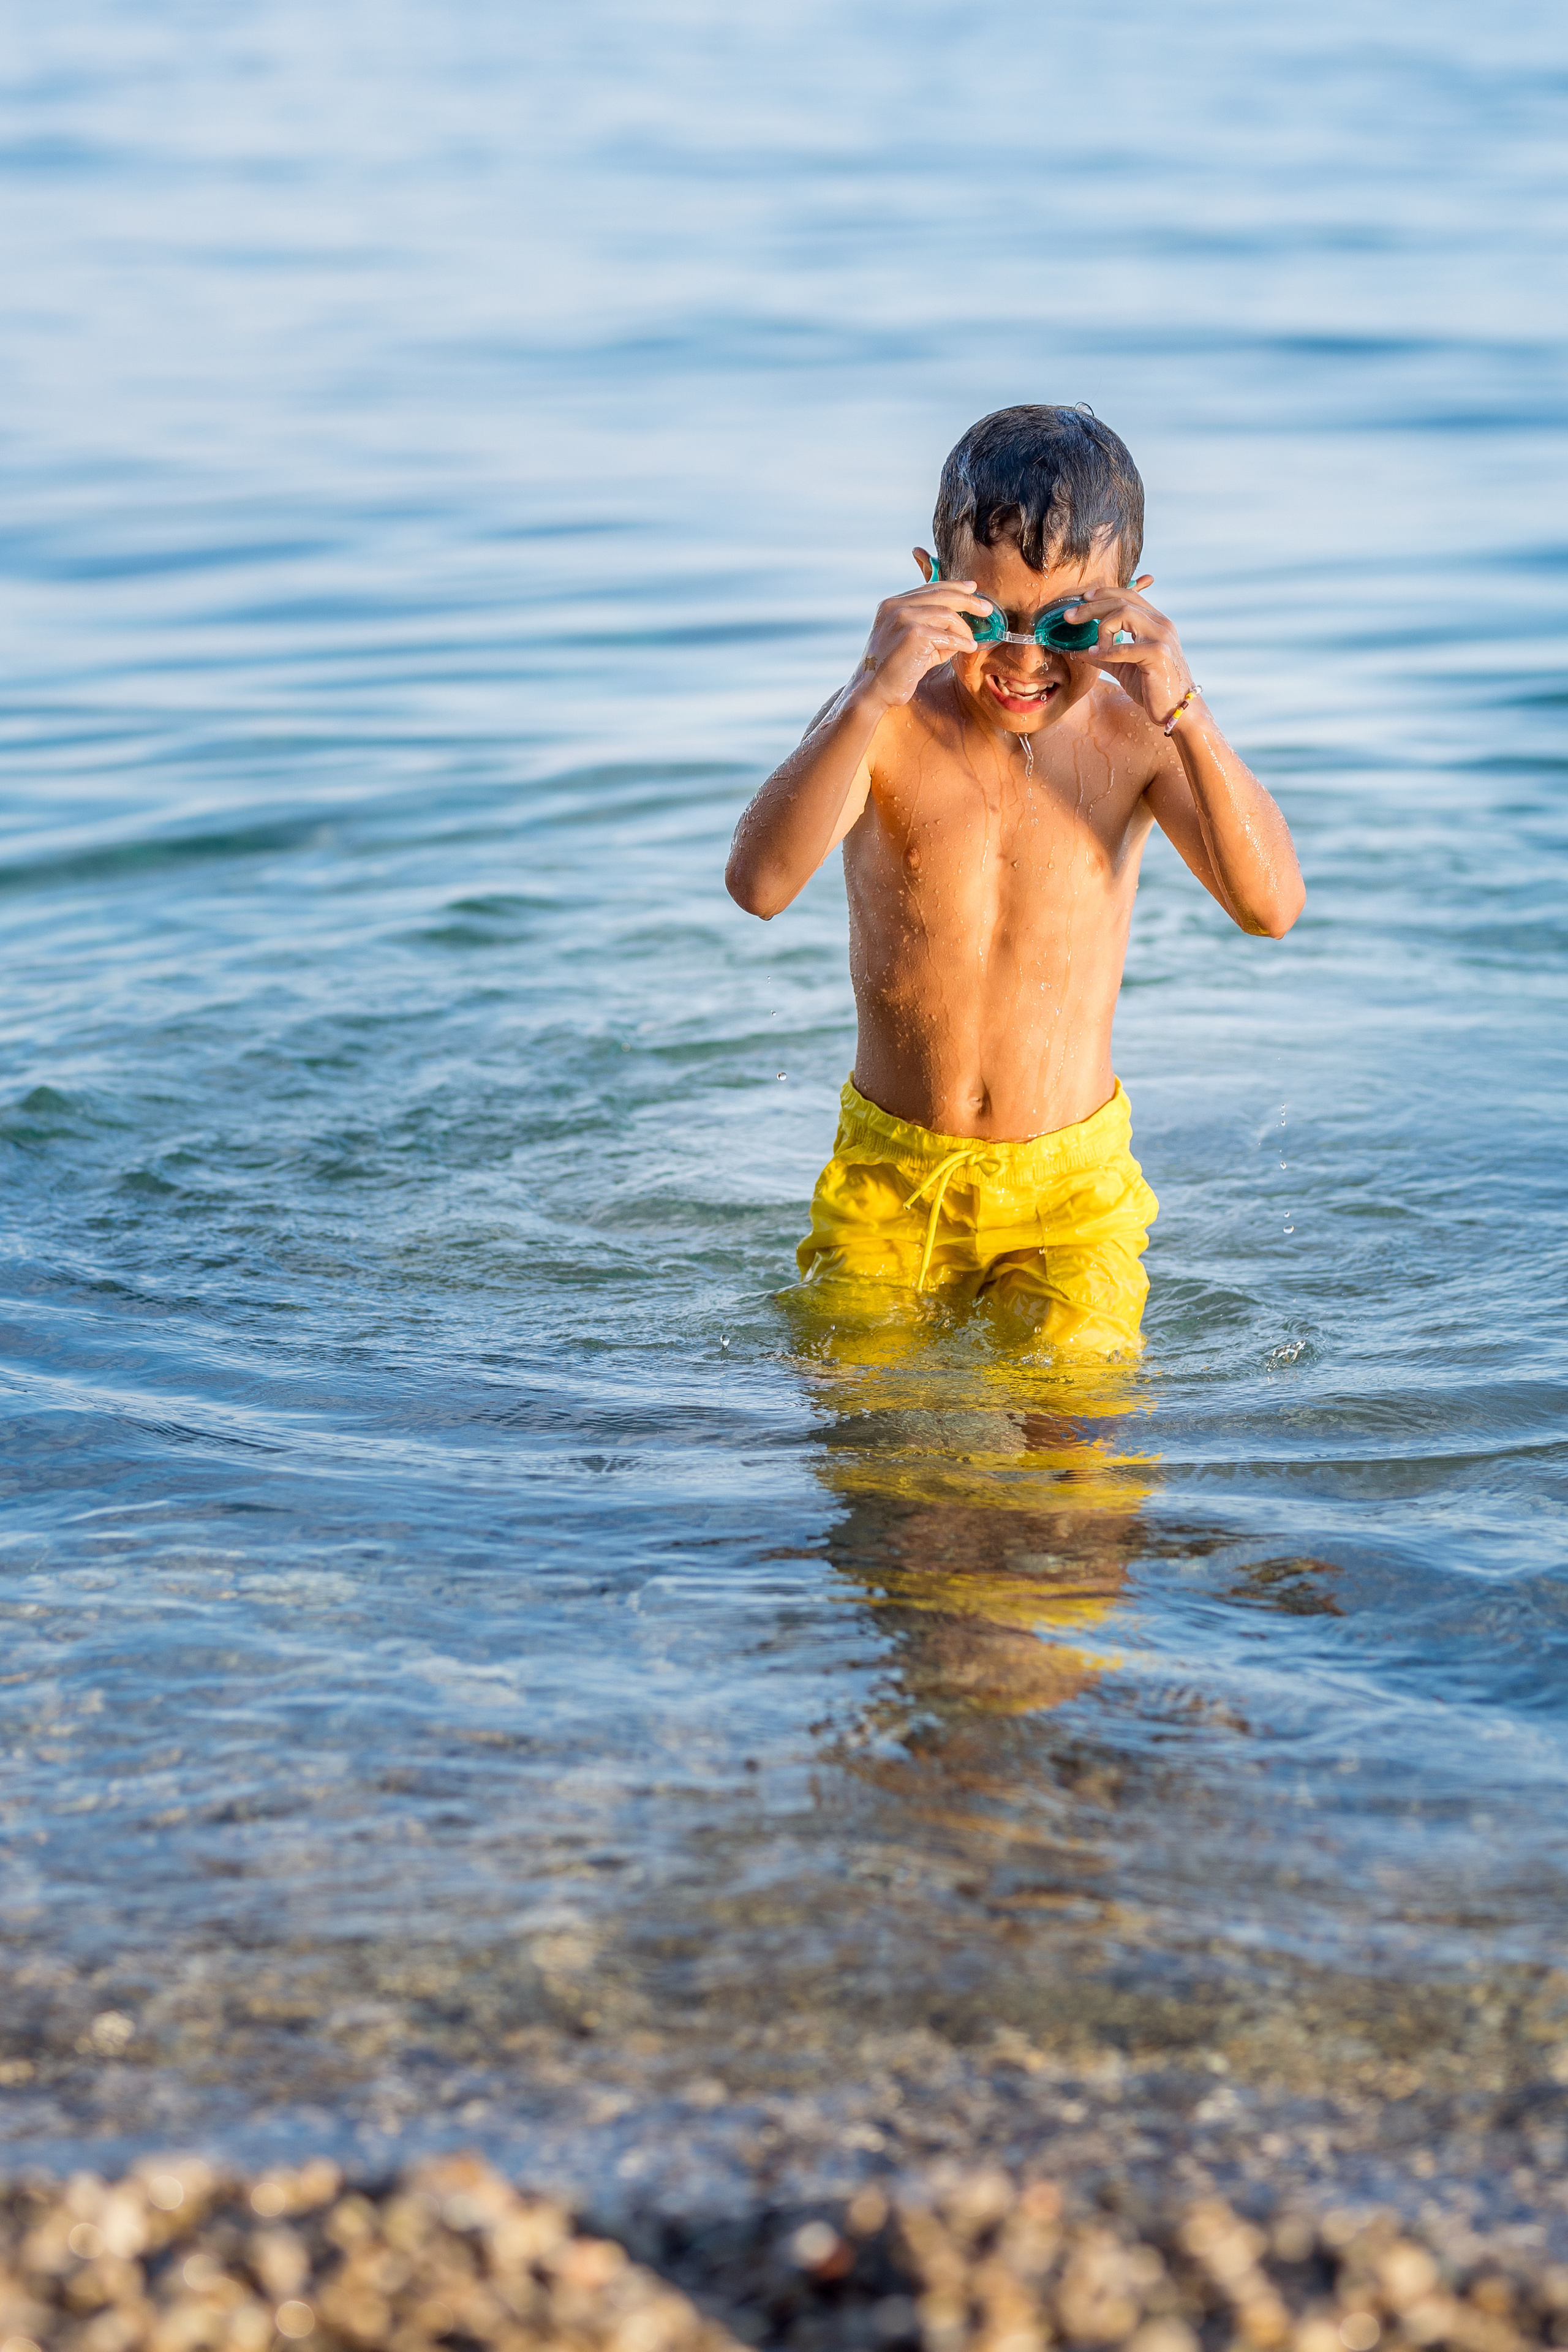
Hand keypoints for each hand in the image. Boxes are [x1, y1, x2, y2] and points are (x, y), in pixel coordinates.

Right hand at [855, 572, 992, 708]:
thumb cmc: (894, 670)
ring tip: (970, 641)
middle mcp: (896, 606)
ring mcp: (903, 618)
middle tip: (986, 609)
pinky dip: (961, 643)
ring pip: (947, 614)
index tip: (972, 589)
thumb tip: (963, 626)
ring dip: (964, 629)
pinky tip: (968, 648)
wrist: (872, 691)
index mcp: (893, 604)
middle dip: (968, 600)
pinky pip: (947, 636)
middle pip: (941, 594)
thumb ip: (933, 629)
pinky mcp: (913, 635)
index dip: (954, 587)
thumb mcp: (913, 642)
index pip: (929, 588)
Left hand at [1063, 575, 1193, 726]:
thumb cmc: (1152, 688)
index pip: (1129, 595)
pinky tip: (1097, 655)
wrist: (1176, 710)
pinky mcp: (1158, 654)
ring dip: (1102, 629)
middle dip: (1091, 607)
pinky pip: (1124, 647)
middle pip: (1122, 601)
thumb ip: (1103, 654)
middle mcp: (1161, 624)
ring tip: (1095, 647)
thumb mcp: (1123, 667)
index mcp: (1156, 622)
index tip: (1083, 598)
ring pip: (1124, 614)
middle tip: (1069, 617)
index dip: (1104, 593)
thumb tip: (1076, 649)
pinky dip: (1106, 651)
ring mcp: (1162, 637)